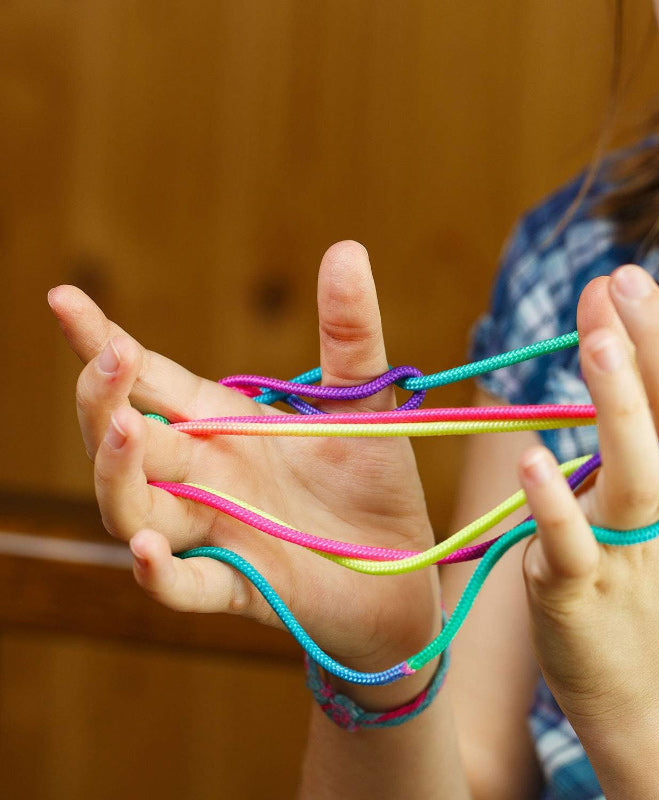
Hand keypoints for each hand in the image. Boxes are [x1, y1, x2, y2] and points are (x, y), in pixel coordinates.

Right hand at [49, 242, 439, 680]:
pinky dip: (159, 574)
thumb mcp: (365, 401)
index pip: (148, 380)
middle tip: (110, 360)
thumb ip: (350, 334)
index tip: (64, 299)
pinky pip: (185, 587)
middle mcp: (205, 475)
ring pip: (133, 507)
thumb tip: (347, 247)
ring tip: (123, 430)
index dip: (103, 344)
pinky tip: (146, 549)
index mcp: (224, 424)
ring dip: (117, 473)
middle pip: (126, 438)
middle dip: (105, 399)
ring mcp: (216, 531)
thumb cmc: (374, 481)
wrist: (406, 568)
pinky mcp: (242, 585)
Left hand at [517, 224, 658, 729]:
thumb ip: (633, 393)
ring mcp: (629, 546)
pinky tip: (534, 460)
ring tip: (596, 339)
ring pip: (636, 470)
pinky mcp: (580, 591)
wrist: (653, 689)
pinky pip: (570, 545)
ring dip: (620, 403)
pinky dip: (555, 503)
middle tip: (625, 276)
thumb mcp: (653, 479)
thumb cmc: (645, 567)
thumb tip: (603, 303)